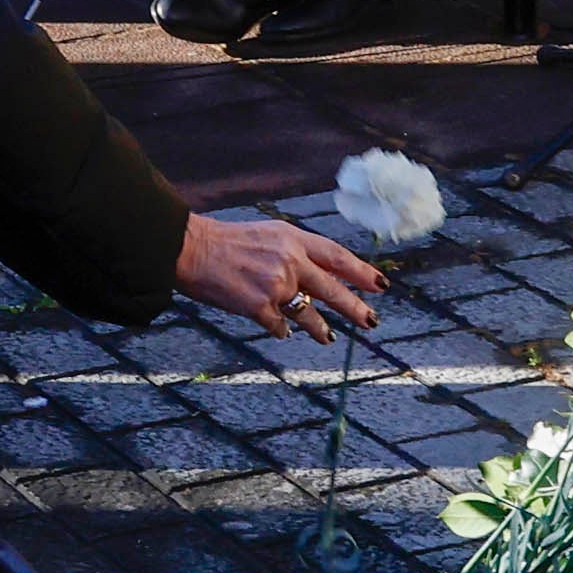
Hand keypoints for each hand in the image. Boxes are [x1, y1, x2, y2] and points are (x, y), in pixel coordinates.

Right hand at [175, 211, 380, 341]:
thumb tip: (316, 280)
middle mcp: (290, 261)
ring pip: (308, 314)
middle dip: (355, 308)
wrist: (192, 250)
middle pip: (332, 289)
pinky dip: (280, 329)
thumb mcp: (268, 235)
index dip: (361, 272)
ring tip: (327, 337)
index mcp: (293, 239)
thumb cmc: (227, 242)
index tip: (380, 284)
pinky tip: (279, 329)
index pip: (337, 256)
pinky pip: (279, 326)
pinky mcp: (259, 307)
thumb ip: (294, 253)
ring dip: (319, 328)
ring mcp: (276, 286)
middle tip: (371, 321)